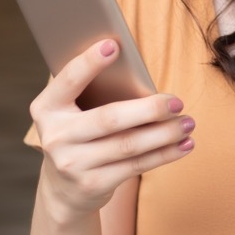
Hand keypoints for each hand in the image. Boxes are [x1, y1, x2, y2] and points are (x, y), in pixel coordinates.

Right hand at [30, 39, 194, 222]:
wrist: (64, 189)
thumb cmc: (79, 134)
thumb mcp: (73, 113)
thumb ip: (95, 94)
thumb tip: (142, 80)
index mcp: (47, 108)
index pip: (68, 81)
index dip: (89, 63)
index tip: (113, 45)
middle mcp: (55, 136)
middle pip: (109, 118)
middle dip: (149, 109)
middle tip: (177, 102)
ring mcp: (72, 164)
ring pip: (129, 145)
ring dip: (165, 133)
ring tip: (188, 122)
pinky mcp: (93, 184)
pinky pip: (136, 166)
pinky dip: (165, 154)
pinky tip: (184, 144)